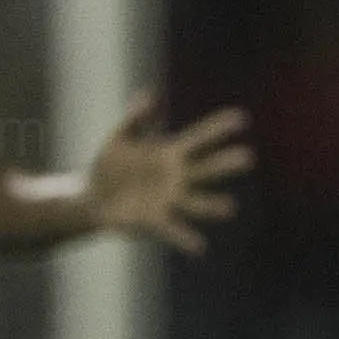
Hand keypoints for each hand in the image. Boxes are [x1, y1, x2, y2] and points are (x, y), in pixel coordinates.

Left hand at [84, 88, 252, 252]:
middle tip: (247, 156)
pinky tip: (199, 245)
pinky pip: (173, 230)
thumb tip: (152, 92)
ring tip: (230, 206)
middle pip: (205, 169)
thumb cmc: (110, 165)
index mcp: (168, 154)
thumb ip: (136, 118)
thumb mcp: (120, 137)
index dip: (217, 128)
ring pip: (196, 203)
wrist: (92, 198)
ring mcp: (168, 201)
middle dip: (224, 163)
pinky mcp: (154, 220)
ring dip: (212, 205)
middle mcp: (176, 178)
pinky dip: (185, 237)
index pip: (198, 138)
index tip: (241, 117)